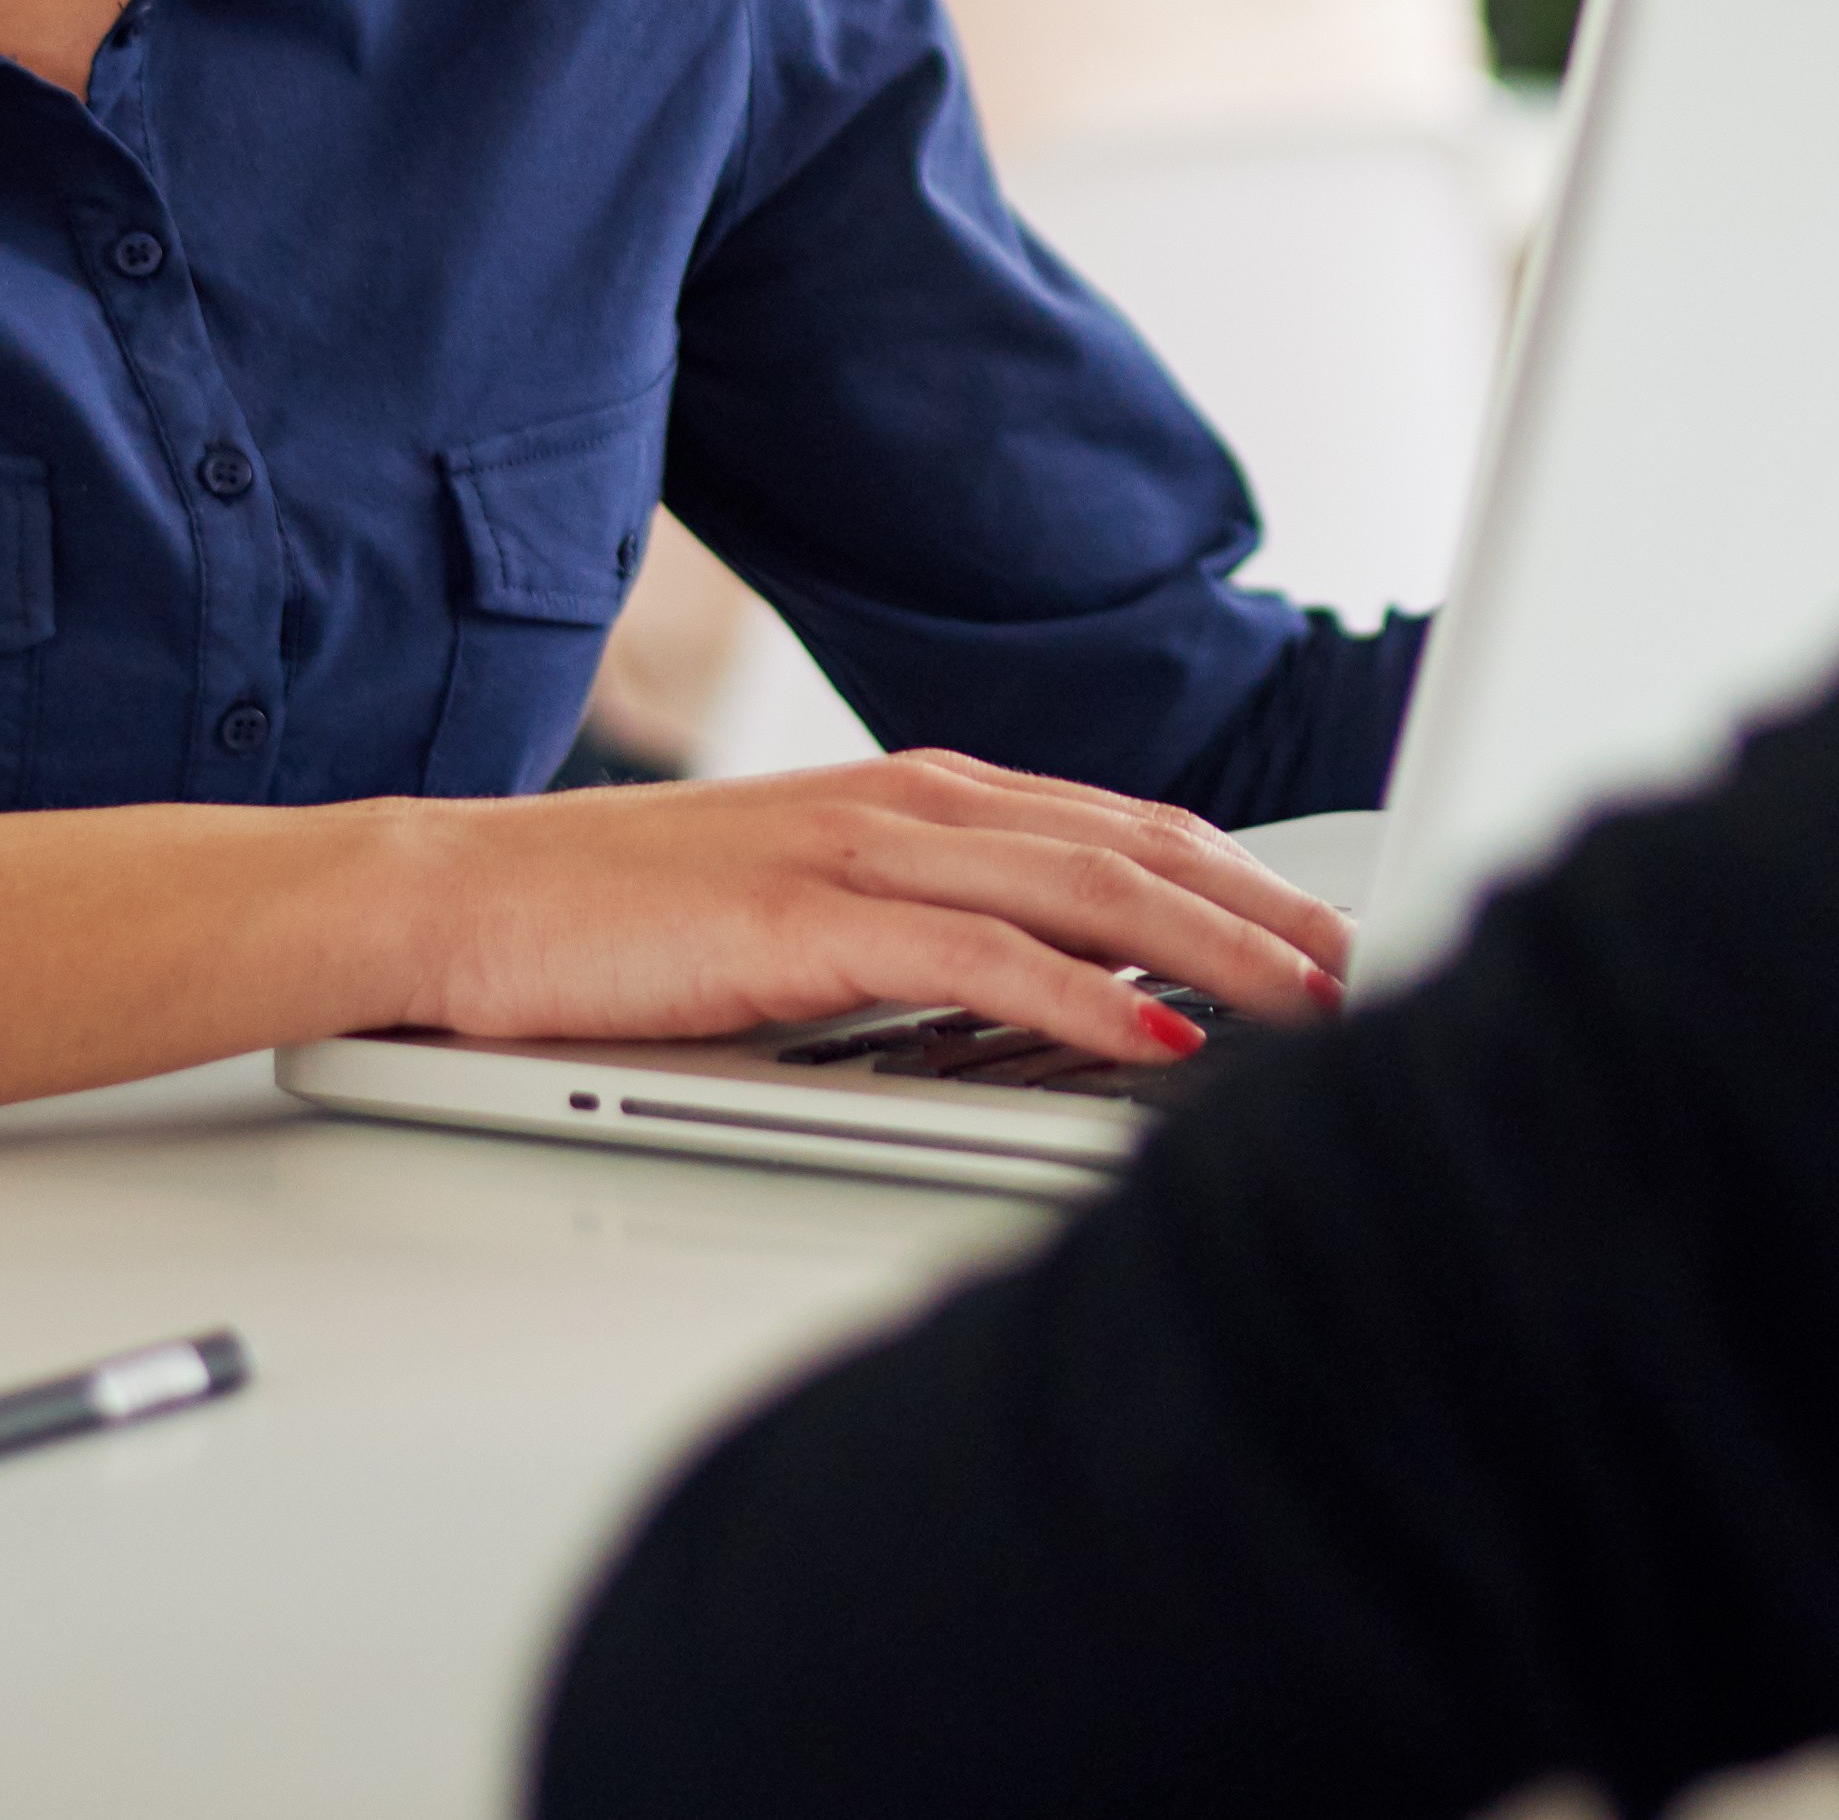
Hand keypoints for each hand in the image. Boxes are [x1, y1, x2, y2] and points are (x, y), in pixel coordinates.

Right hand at [371, 753, 1353, 1067]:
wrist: (465, 901)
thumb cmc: (624, 920)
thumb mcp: (807, 906)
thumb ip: (925, 923)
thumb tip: (1056, 985)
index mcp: (917, 796)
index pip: (1122, 828)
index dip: (1243, 880)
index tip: (1335, 933)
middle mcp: (909, 803)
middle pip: (1136, 850)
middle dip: (1269, 913)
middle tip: (1374, 970)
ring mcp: (859, 853)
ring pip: (1085, 892)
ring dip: (1217, 952)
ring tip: (1317, 1003)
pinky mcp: (806, 922)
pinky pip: (979, 961)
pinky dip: (1086, 1000)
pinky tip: (1160, 1042)